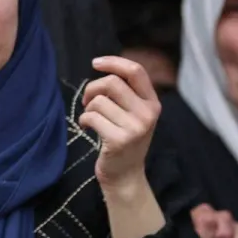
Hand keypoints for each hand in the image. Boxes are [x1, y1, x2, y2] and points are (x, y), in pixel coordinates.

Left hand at [81, 56, 161, 195]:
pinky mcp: (119, 140)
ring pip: (99, 101)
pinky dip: (84, 120)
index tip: (95, 63)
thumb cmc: (125, 140)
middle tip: (88, 100)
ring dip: (88, 108)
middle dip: (93, 88)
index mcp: (153, 104)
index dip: (113, 62)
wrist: (126, 175)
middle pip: (113, 83)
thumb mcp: (135, 115)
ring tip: (91, 119)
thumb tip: (105, 67)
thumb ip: (127, 93)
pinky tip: (87, 127)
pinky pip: (92, 117)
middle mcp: (148, 114)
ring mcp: (135, 128)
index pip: (136, 71)